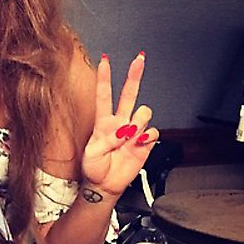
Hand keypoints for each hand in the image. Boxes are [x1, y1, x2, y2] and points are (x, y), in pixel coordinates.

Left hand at [80, 52, 157, 196]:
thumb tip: (124, 132)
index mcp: (103, 122)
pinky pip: (152, 132)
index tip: (105, 61)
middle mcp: (119, 123)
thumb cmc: (94, 168)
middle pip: (128, 94)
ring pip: (143, 113)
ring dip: (137, 123)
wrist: (104, 185)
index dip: (105, 78)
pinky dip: (146, 137)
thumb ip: (106, 141)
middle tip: (139, 59)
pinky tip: (138, 144)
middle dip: (134, 76)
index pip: (104, 95)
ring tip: (128, 138)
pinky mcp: (145, 142)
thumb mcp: (91, 154)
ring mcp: (133, 132)